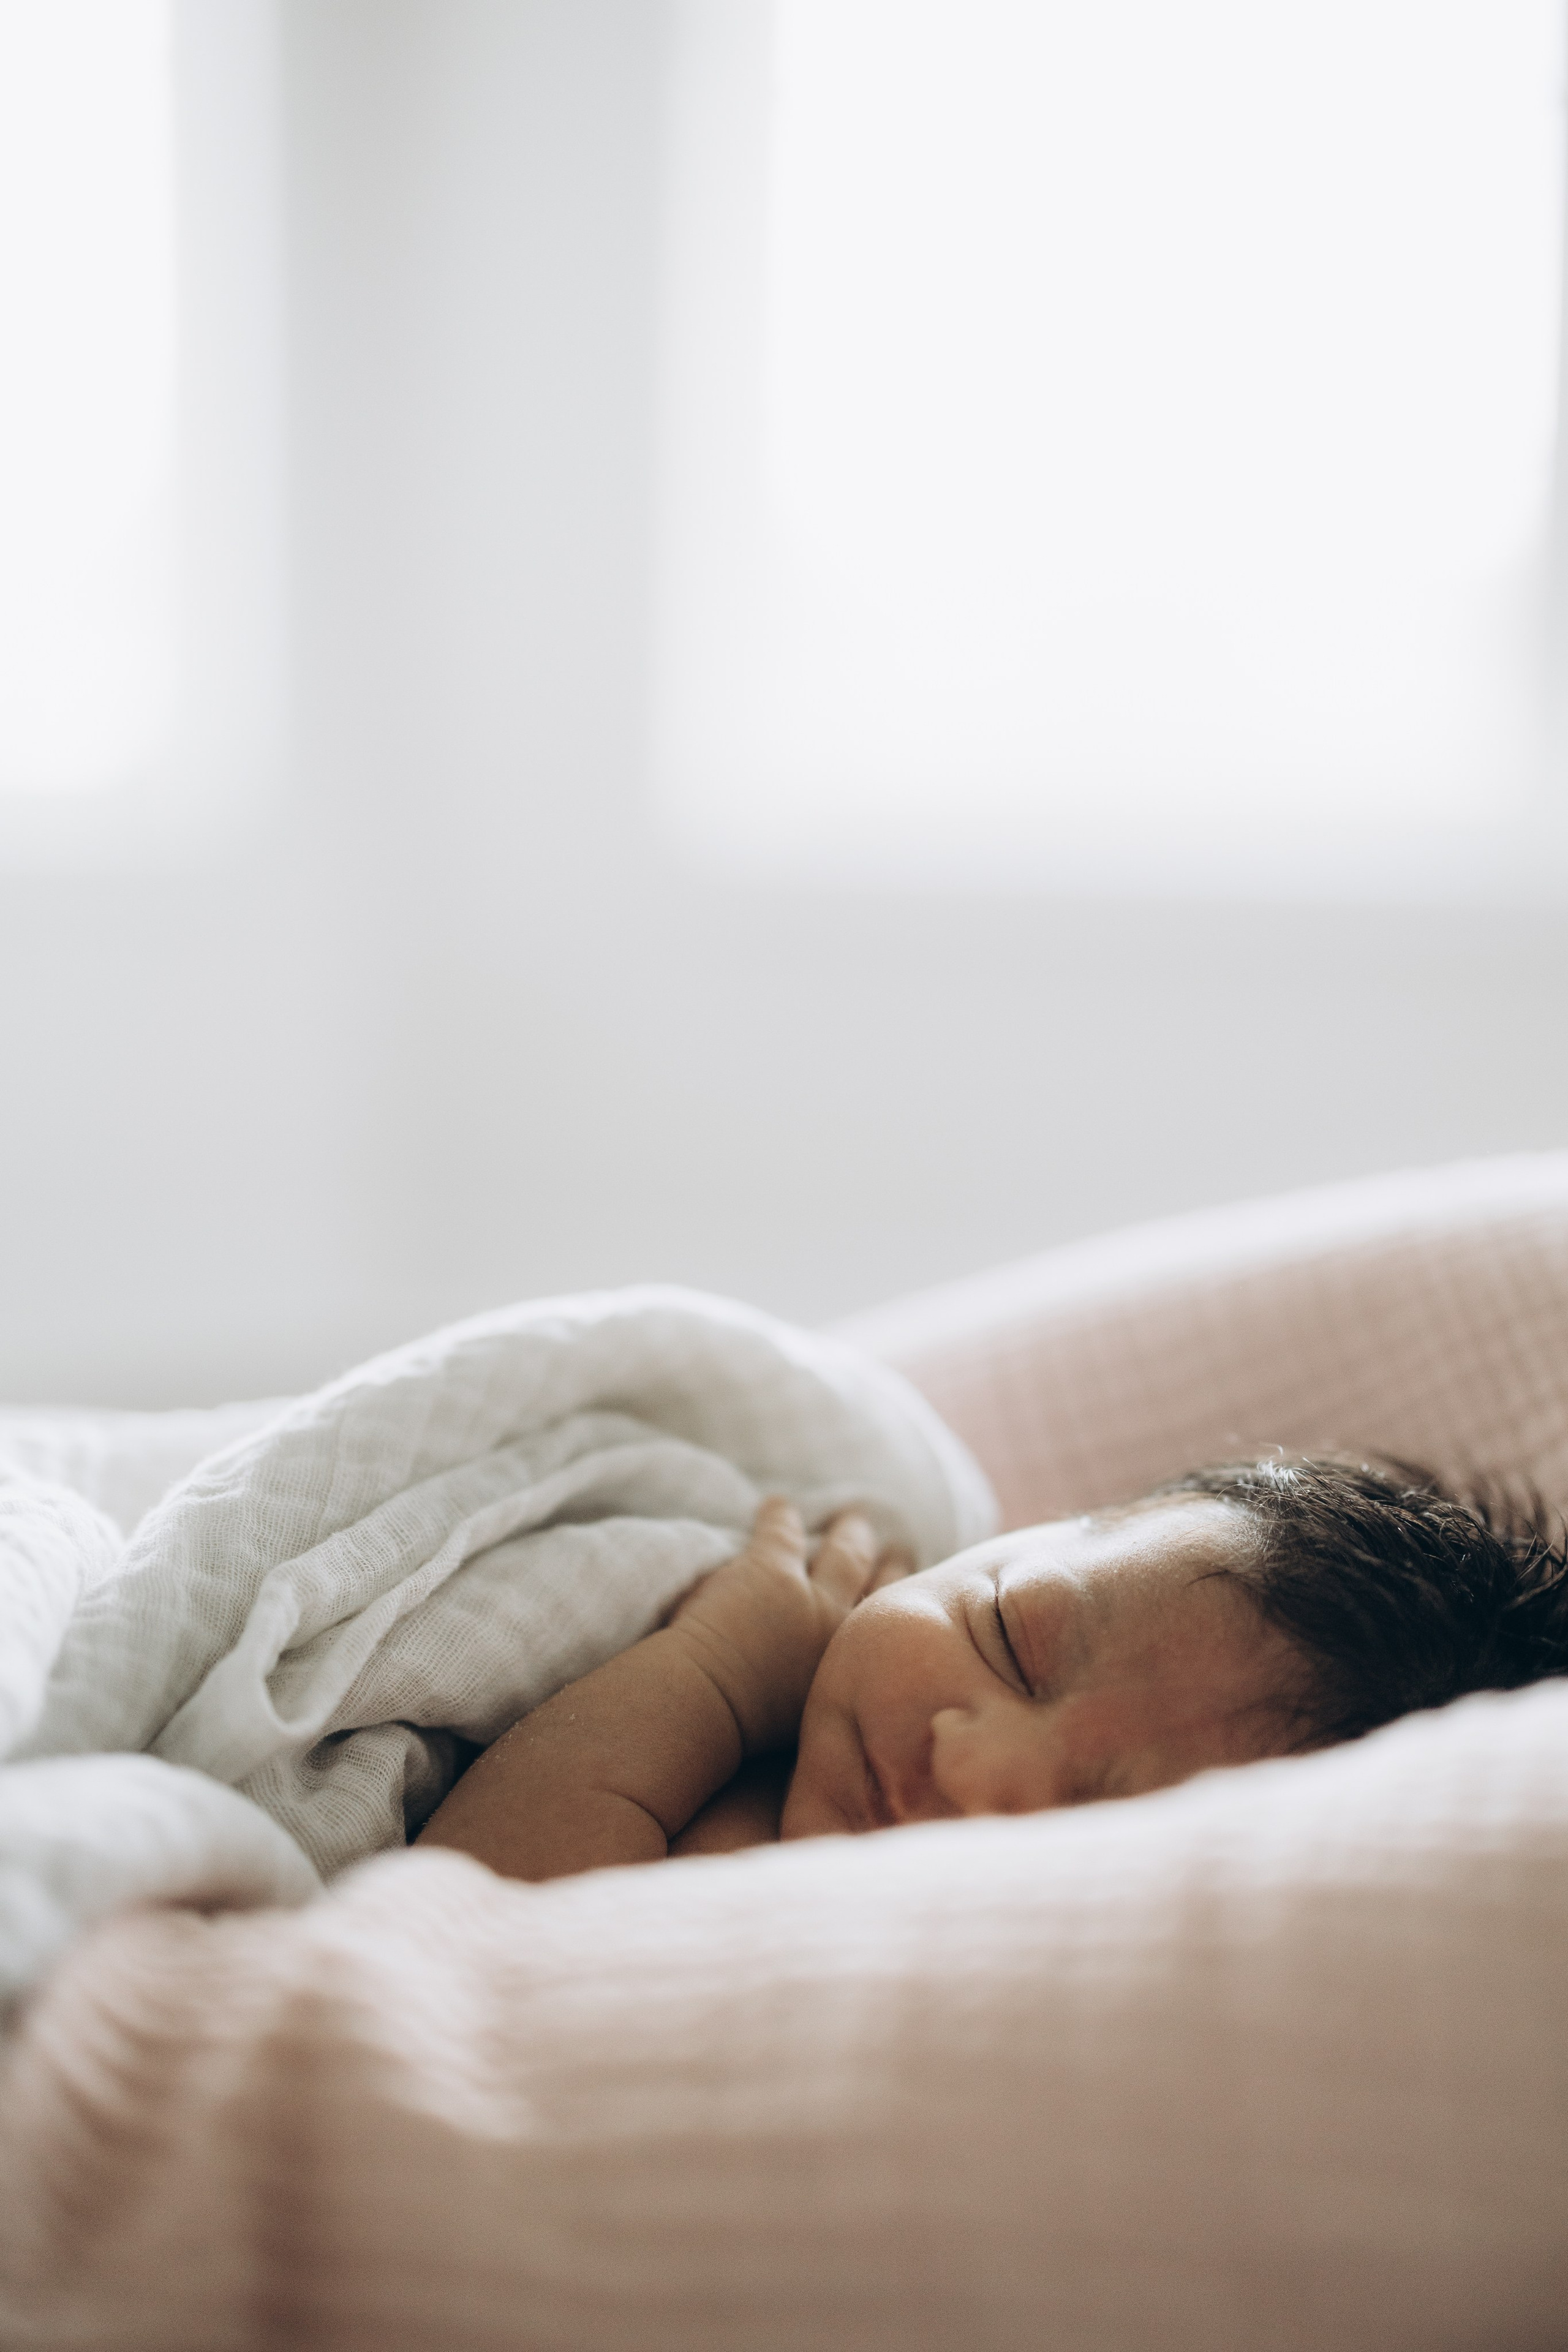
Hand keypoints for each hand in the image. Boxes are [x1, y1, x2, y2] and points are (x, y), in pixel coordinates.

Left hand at [667, 1498, 912, 1754]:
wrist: (706, 1708)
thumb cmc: (743, 1728)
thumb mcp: (812, 1719)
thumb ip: (830, 1690)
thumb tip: (843, 1681)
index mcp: (853, 1669)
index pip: (889, 1626)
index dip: (900, 1600)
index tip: (909, 1587)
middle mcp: (844, 1632)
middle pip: (883, 1584)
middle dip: (894, 1563)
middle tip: (899, 1548)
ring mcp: (811, 1597)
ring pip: (846, 1552)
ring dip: (850, 1533)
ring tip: (853, 1519)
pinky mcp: (772, 1569)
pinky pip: (783, 1529)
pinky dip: (780, 1514)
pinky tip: (778, 1505)